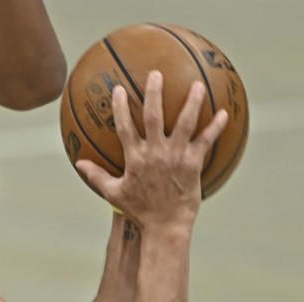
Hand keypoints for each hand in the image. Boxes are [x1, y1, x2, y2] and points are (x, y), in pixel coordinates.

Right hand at [75, 71, 228, 228]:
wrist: (164, 225)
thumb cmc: (139, 210)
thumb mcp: (114, 193)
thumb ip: (97, 176)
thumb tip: (79, 164)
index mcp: (134, 158)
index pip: (125, 127)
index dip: (120, 107)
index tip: (118, 89)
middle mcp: (155, 153)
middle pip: (155, 116)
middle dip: (155, 93)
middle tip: (156, 74)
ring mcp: (176, 157)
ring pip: (186, 123)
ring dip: (193, 102)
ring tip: (198, 85)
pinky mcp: (193, 164)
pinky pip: (206, 141)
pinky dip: (216, 127)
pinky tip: (224, 113)